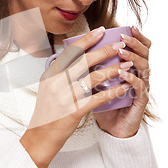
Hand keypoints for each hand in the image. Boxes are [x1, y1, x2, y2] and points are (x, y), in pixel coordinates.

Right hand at [24, 27, 133, 159]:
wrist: (41, 136)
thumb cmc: (48, 110)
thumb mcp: (48, 87)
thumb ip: (60, 72)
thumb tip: (77, 55)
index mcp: (50, 74)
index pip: (71, 51)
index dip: (87, 39)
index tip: (101, 31)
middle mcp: (56, 83)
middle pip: (85, 61)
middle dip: (105, 51)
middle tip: (120, 45)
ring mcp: (66, 97)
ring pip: (94, 78)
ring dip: (113, 69)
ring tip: (126, 65)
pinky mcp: (75, 111)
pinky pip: (99, 98)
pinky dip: (113, 91)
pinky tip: (123, 87)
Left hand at [94, 26, 150, 137]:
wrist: (111, 128)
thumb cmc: (103, 105)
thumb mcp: (96, 83)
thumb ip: (91, 68)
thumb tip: (73, 51)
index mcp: (130, 67)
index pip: (138, 47)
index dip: (136, 36)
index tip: (128, 27)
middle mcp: (139, 74)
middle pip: (144, 53)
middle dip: (134, 43)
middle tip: (123, 37)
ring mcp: (142, 87)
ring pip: (144, 67)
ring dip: (133, 58)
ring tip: (122, 52)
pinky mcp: (141, 100)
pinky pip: (140, 87)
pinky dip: (132, 79)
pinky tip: (124, 74)